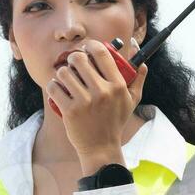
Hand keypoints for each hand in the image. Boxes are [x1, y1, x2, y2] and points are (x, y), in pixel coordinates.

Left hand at [46, 37, 148, 161]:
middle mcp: (102, 91)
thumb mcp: (132, 100)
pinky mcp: (70, 111)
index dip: (90, 45)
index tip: (86, 48)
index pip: (101, 53)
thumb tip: (141, 59)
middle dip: (74, 57)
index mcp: (117, 85)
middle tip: (73, 63)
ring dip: (62, 73)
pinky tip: (57, 88)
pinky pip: (54, 88)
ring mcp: (85, 102)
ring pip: (64, 72)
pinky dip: (53, 86)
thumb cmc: (115, 121)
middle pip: (79, 59)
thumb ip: (137, 78)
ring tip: (65, 78)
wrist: (101, 148)